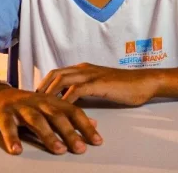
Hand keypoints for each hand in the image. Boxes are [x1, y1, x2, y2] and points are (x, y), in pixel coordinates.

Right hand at [0, 86, 101, 154]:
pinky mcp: (3, 113)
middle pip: (57, 115)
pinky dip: (12, 138)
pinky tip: (17, 150)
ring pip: (36, 120)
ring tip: (58, 150)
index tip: (98, 141)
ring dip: (48, 136)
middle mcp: (38, 102)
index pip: (72, 111)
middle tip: (80, 148)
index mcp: (50, 101)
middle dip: (70, 132)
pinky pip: (8, 126)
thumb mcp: (48, 107)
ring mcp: (20, 107)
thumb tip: (94, 123)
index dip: (85, 126)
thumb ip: (69, 114)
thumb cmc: (24, 104)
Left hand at [37, 63, 159, 105]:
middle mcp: (84, 68)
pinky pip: (76, 90)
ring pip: (62, 79)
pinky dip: (66, 99)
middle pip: (55, 74)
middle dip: (42, 87)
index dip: (45, 83)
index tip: (36, 96)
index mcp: (84, 68)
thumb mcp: (100, 87)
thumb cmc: (125, 87)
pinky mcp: (98, 83)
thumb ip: (86, 89)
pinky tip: (60, 109)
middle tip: (33, 102)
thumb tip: (72, 100)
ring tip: (41, 106)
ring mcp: (91, 75)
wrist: (144, 83)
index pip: (57, 72)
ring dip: (50, 93)